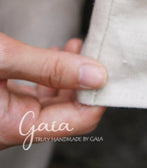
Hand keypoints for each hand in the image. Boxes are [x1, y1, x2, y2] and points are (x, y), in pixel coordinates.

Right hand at [0, 33, 106, 149]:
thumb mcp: (4, 58)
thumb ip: (50, 67)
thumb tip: (96, 74)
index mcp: (15, 125)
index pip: (80, 120)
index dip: (99, 93)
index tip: (109, 65)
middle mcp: (12, 128)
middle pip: (69, 110)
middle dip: (86, 78)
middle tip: (94, 47)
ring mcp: (7, 117)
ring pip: (54, 101)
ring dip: (70, 73)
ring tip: (77, 45)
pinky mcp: (3, 103)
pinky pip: (36, 95)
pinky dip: (51, 74)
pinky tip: (55, 54)